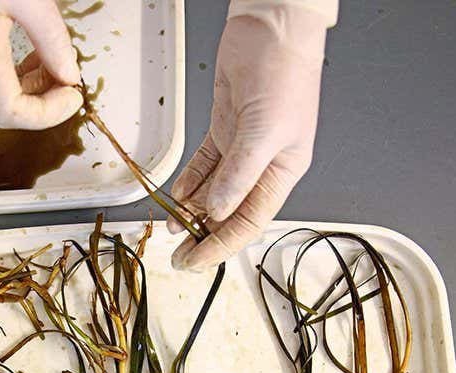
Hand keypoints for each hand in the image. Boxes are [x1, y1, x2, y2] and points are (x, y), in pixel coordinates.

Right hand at [0, 0, 81, 129]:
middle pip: (3, 109)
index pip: (7, 110)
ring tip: (62, 67)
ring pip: (2, 94)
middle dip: (44, 105)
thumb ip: (51, 39)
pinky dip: (28, 73)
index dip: (45, 114)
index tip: (73, 95)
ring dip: (38, 90)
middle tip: (72, 86)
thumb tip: (70, 75)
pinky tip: (44, 55)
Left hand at [167, 6, 328, 269]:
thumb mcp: (264, 131)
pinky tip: (176, 198)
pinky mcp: (225, 127)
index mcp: (283, 170)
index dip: (222, 245)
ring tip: (171, 229)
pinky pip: (205, 165)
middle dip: (205, 235)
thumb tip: (217, 211)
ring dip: (193, 211)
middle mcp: (263, 164)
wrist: (272, 28)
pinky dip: (190, 183)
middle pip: (231, 212)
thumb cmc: (284, 72)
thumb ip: (239, 175)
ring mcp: (242, 146)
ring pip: (215, 191)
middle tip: (178, 256)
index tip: (196, 262)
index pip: (250, 221)